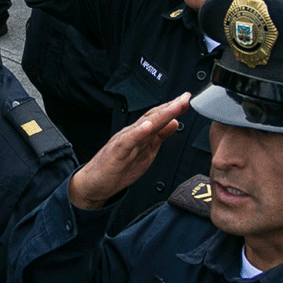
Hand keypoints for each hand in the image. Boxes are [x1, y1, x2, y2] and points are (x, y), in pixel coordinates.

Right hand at [69, 93, 192, 209]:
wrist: (94, 183)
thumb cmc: (118, 168)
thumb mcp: (146, 152)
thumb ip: (159, 136)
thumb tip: (175, 123)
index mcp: (140, 134)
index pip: (158, 117)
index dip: (174, 108)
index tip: (187, 100)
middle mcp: (132, 133)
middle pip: (153, 117)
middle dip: (171, 108)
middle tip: (186, 99)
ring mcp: (124, 141)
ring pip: (143, 126)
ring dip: (159, 116)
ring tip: (174, 108)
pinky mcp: (116, 153)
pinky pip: (128, 141)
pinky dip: (138, 133)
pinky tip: (147, 127)